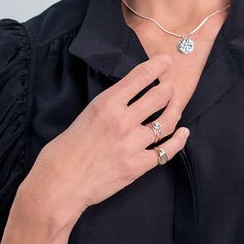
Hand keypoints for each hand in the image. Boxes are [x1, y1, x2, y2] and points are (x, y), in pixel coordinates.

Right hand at [19, 54, 188, 228]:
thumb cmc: (67, 147)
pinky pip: (166, 151)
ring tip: (175, 105)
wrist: (60, 183)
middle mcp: (122, 121)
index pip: (140, 76)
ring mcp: (131, 144)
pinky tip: (183, 132)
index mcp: (107, 103)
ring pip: (166, 121)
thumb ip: (112, 103)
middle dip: (168, 89)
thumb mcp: (88, 112)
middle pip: (159, 96)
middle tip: (169, 87)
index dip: (158, 65)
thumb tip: (132, 94)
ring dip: (174, 110)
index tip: (166, 61)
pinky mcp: (137, 166)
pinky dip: (178, 140)